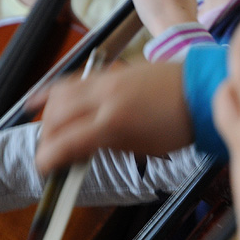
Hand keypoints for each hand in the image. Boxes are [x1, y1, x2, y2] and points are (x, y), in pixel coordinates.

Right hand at [34, 61, 192, 174]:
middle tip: (49, 153)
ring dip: (48, 115)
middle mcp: (105, 98)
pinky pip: (74, 79)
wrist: (199, 89)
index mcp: (114, 123)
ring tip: (48, 130)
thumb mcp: (144, 147)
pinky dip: (54, 92)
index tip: (44, 168)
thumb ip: (110, 145)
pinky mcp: (111, 70)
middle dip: (47, 138)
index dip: (49, 158)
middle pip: (58, 117)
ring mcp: (107, 80)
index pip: (68, 142)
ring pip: (61, 94)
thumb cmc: (177, 124)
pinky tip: (40, 100)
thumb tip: (84, 148)